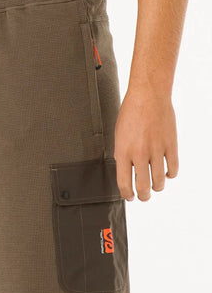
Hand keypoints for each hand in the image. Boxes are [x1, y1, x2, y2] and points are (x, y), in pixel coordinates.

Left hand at [114, 86, 178, 200]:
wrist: (148, 95)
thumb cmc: (131, 112)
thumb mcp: (118, 135)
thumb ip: (121, 154)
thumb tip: (126, 170)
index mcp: (123, 151)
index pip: (124, 182)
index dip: (127, 194)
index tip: (129, 197)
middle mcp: (139, 153)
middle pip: (142, 186)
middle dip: (143, 196)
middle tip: (143, 197)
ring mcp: (157, 150)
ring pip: (159, 180)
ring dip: (157, 188)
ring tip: (155, 187)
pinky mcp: (171, 145)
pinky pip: (173, 168)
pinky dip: (170, 174)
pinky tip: (167, 173)